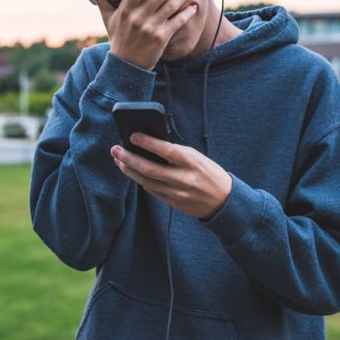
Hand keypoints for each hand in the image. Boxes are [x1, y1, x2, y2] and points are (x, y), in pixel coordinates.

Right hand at [89, 0, 199, 69]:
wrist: (126, 65)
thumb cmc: (118, 38)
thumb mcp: (107, 17)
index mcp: (125, 9)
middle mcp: (137, 17)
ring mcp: (150, 28)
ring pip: (171, 5)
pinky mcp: (161, 38)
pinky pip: (177, 22)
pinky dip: (187, 13)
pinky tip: (193, 6)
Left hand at [110, 132, 231, 218]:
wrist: (223, 200)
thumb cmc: (208, 172)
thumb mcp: (197, 157)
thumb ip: (176, 153)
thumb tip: (150, 145)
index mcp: (192, 162)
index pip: (167, 150)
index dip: (148, 143)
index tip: (132, 136)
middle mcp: (184, 178)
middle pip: (150, 169)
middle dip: (129, 159)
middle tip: (115, 150)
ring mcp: (178, 193)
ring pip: (147, 182)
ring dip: (130, 170)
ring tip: (119, 160)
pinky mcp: (173, 203)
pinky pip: (152, 191)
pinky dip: (141, 180)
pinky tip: (133, 172)